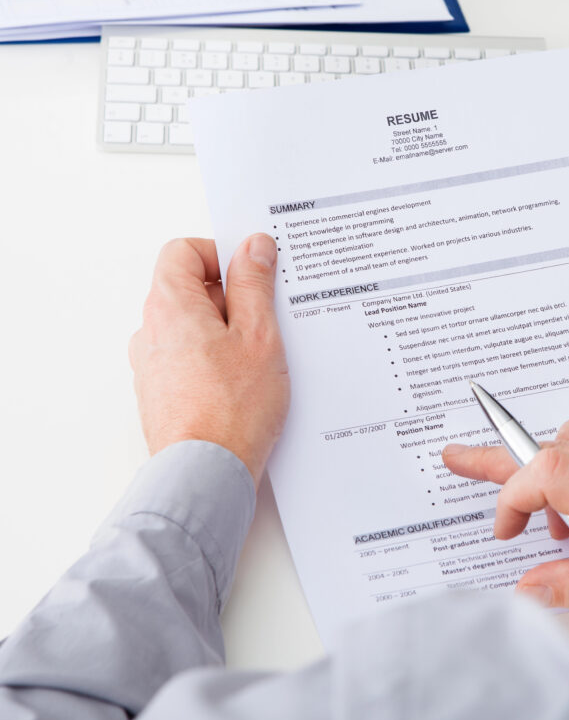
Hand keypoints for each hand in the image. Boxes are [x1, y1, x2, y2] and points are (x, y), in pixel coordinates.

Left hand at [129, 236, 289, 485]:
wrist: (206, 472)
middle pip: (188, 288)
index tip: (253, 270)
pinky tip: (247, 381)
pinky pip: (191, 358)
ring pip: (192, 326)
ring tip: (261, 355)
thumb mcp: (259, 335)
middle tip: (267, 315)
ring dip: (226, 330)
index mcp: (170, 306)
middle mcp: (151, 332)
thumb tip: (253, 247)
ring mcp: (153, 365)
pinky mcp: (164, 393)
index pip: (183, 252)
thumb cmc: (232, 409)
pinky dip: (217, 359)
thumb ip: (254, 284)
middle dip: (231, 295)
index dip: (220, 254)